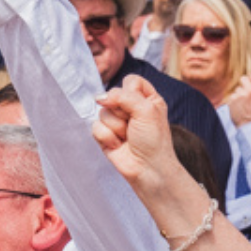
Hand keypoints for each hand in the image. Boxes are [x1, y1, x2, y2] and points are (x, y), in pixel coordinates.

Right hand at [93, 74, 183, 195]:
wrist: (148, 169)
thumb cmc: (154, 140)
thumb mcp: (146, 110)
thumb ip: (123, 96)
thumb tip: (99, 98)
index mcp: (146, 99)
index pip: (130, 81)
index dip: (130, 92)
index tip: (138, 106)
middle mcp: (131, 108)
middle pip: (113, 96)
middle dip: (122, 113)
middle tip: (134, 126)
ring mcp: (117, 122)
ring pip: (103, 112)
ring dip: (116, 127)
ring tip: (127, 138)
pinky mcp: (105, 135)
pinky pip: (96, 127)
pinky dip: (108, 137)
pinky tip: (118, 145)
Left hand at [227, 73, 250, 125]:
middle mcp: (250, 90)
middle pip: (243, 78)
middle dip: (244, 84)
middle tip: (245, 91)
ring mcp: (240, 94)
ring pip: (238, 89)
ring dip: (239, 94)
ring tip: (244, 104)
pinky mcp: (232, 100)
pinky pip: (232, 96)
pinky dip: (234, 101)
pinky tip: (239, 108)